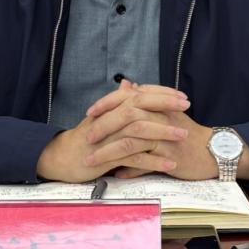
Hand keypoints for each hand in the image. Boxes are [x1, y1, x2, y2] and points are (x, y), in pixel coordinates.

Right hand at [35, 81, 190, 181]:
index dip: (162, 94)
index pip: (140, 94)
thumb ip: (118, 102)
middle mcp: (110, 118)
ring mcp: (108, 137)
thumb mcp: (103, 117)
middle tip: (187, 108)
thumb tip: (130, 84)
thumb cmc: (86, 138)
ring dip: (163, 133)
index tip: (182, 97)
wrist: (62, 158)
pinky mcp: (107, 157)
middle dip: (165, 106)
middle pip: (140, 106)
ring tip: (183, 136)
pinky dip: (153, 161)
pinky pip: (134, 157)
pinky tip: (170, 164)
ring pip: (138, 130)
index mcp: (111, 108)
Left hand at [89, 82, 248, 181]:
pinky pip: (144, 162)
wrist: (212, 151)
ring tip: (92, 161)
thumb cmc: (185, 134)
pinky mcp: (169, 155)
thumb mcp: (164, 113)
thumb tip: (125, 86)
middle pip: (125, 117)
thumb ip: (143, 100)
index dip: (106, 104)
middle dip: (103, 127)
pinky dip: (129, 168)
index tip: (89, 113)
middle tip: (86, 137)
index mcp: (157, 104)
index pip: (126, 98)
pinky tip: (117, 174)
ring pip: (131, 141)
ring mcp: (164, 136)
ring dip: (108, 151)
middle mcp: (159, 116)